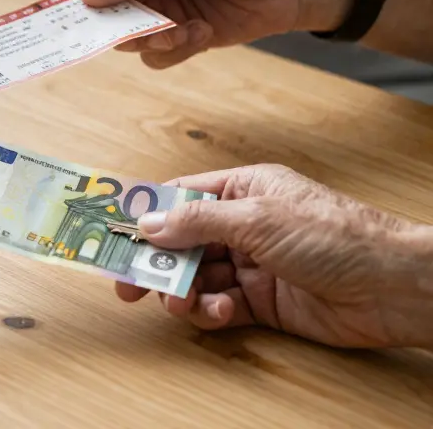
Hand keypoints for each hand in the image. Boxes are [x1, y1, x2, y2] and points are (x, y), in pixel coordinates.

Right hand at [60, 0, 359, 68]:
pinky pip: (153, 53)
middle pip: (96, 8)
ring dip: (150, 38)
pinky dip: (175, 48)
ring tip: (181, 30)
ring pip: (123, 36)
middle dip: (118, 24)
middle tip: (142, 29)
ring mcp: (156, 3)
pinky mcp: (175, 31)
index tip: (82, 13)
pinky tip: (203, 30)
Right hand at [116, 164, 432, 348]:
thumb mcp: (256, 217)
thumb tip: (149, 223)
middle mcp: (244, 225)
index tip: (113, 232)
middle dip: (156, 262)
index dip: (147, 215)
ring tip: (181, 302)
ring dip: (182, 292)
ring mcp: (252, 265)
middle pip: (182, 242)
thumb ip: (197, 221)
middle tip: (129, 283)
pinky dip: (209, 312)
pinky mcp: (262, 302)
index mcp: (243, 190)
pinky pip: (218, 306)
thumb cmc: (334, 236)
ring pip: (196, 278)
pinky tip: (218, 313)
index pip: (181, 197)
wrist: (390, 286)